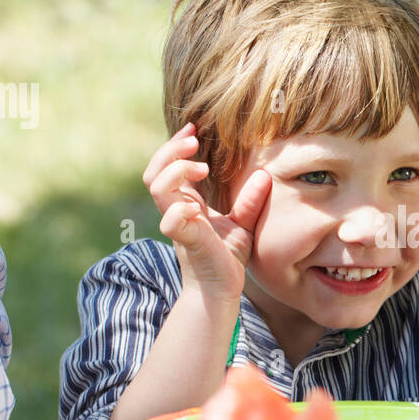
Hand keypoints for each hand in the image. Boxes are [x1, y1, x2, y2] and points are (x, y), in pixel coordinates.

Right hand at [142, 122, 271, 301]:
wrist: (223, 291)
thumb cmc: (227, 259)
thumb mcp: (243, 225)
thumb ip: (250, 201)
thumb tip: (265, 175)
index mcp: (185, 204)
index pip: (166, 168)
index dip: (175, 146)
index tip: (193, 129)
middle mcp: (176, 211)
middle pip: (154, 172)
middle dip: (171, 151)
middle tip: (195, 142)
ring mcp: (178, 226)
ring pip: (158, 188)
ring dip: (177, 171)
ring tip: (202, 168)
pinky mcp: (187, 241)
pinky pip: (171, 221)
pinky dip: (181, 210)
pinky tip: (199, 208)